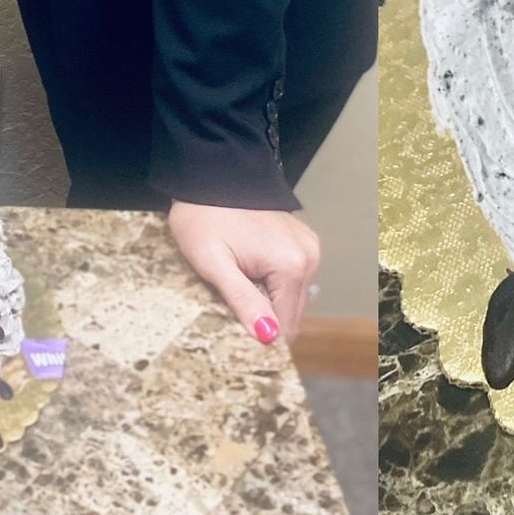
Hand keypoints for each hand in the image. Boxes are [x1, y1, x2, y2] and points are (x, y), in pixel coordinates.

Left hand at [167, 200, 320, 344]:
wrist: (210, 176)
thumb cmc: (204, 219)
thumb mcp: (214, 265)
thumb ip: (243, 301)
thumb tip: (269, 337)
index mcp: (292, 265)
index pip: (286, 328)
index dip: (261, 338)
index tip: (234, 337)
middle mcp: (309, 256)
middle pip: (292, 314)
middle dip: (265, 321)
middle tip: (231, 312)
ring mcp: (308, 246)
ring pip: (292, 298)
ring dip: (268, 304)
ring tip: (238, 290)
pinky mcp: (301, 240)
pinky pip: (291, 279)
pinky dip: (273, 286)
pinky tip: (249, 275)